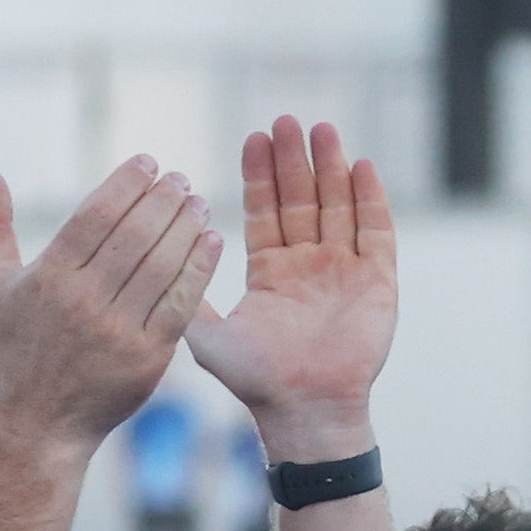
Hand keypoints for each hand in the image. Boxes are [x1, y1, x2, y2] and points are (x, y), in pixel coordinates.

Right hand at [0, 161, 220, 449]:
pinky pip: (181, 303)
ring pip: (161, 265)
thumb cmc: (20, 347)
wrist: (43, 422)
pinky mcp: (148, 357)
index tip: (149, 163)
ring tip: (199, 204)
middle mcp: (82, 301)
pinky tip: (211, 242)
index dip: (126, 185)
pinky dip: (199, 269)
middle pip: (133, 236)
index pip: (95, 216)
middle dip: (162, 201)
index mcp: (49, 277)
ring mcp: (117, 330)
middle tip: (181, 179)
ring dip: (185, 228)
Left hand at [179, 121, 396, 449]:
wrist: (305, 411)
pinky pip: (377, 232)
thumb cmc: (257, 381)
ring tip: (323, 128)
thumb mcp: (205, 335)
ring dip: (331, 167)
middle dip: (294, 160)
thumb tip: (152, 258)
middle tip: (286, 119)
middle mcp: (309, 267)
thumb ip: (183, 294)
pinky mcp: (378, 283)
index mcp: (272, 273)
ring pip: (339, 206)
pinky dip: (371, 199)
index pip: (266, 210)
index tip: (254, 136)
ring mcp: (346, 272)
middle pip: (303, 199)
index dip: (261, 174)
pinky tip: (362, 166)